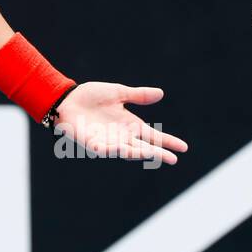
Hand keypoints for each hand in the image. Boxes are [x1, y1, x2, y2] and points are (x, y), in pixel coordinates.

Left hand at [53, 82, 188, 164]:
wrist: (67, 98)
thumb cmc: (91, 96)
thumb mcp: (118, 93)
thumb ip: (138, 96)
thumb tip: (161, 93)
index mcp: (130, 124)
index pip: (153, 135)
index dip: (167, 141)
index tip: (184, 148)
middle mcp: (122, 136)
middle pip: (143, 147)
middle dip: (157, 153)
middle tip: (173, 159)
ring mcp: (108, 141)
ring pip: (127, 151)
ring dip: (139, 153)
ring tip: (153, 154)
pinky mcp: (93, 144)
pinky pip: (105, 150)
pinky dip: (114, 150)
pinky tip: (123, 148)